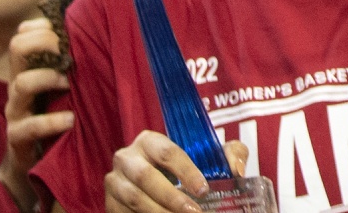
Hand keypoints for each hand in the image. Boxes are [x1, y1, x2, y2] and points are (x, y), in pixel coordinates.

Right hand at [0, 17, 74, 204]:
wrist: (29, 162)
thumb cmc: (51, 118)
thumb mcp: (59, 89)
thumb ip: (68, 68)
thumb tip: (98, 39)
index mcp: (27, 70)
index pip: (22, 34)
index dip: (41, 27)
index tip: (64, 33)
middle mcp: (17, 85)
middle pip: (17, 47)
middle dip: (43, 42)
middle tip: (66, 53)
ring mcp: (15, 110)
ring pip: (21, 83)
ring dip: (48, 78)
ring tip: (68, 84)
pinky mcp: (17, 137)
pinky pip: (29, 126)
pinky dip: (51, 122)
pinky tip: (70, 120)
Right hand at [104, 131, 251, 212]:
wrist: (157, 189)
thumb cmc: (184, 171)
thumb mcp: (207, 158)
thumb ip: (229, 155)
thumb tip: (237, 170)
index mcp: (149, 141)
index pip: (168, 152)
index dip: (186, 171)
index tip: (203, 190)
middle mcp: (126, 157)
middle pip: (146, 177)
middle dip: (172, 197)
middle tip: (194, 212)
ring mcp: (114, 181)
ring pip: (135, 198)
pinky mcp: (109, 203)